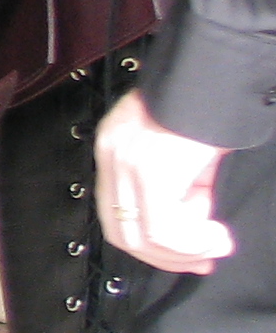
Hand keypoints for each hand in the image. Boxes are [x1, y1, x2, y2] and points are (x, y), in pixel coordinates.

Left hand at [98, 90, 235, 273]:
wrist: (221, 72)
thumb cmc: (210, 106)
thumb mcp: (190, 154)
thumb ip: (184, 188)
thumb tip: (195, 226)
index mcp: (115, 147)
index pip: (115, 214)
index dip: (151, 247)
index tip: (187, 256)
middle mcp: (112, 153)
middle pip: (122, 232)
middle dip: (167, 257)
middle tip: (204, 259)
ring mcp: (127, 161)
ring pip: (143, 236)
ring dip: (185, 251)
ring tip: (217, 242)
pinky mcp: (150, 169)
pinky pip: (162, 227)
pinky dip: (192, 241)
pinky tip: (217, 236)